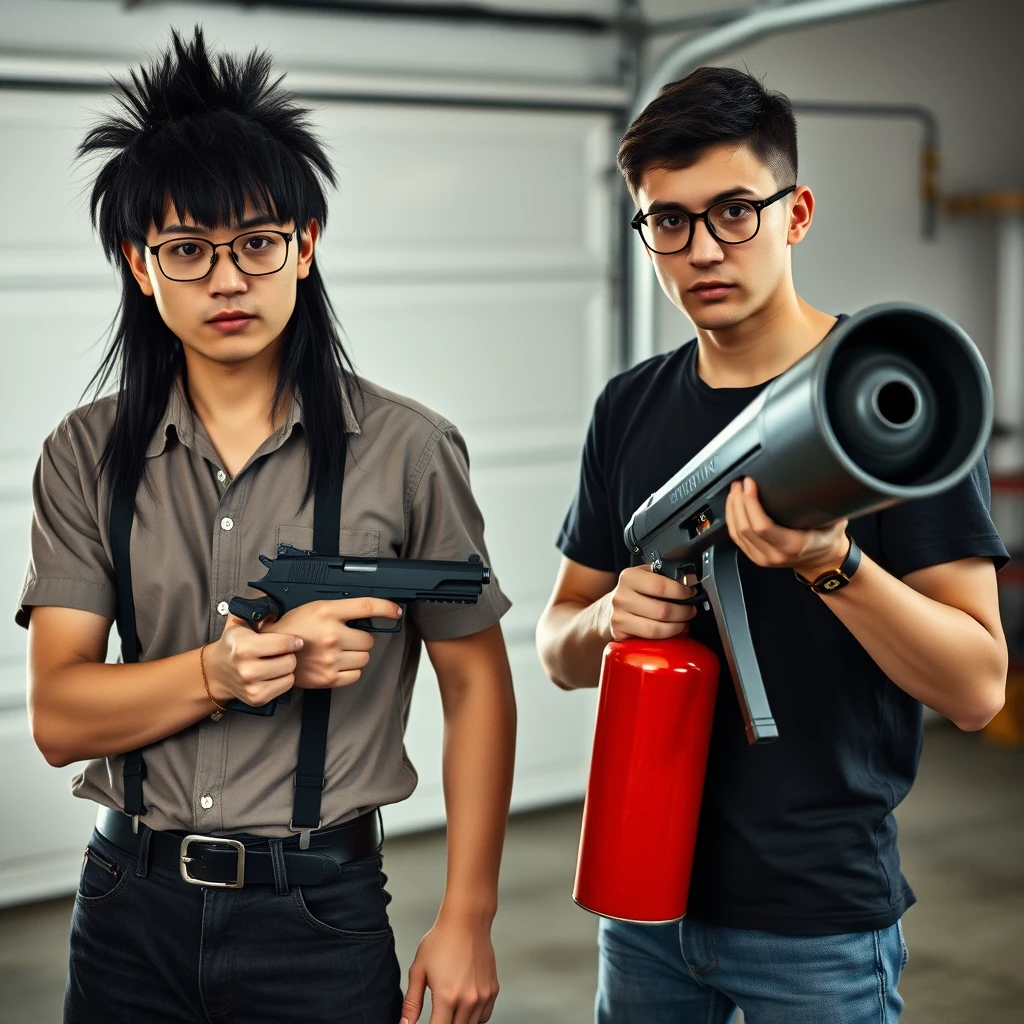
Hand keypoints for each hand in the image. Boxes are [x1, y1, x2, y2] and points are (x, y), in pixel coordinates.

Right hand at [205, 615, 303, 707]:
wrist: (216, 672)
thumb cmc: (233, 644)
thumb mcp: (240, 622)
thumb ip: (257, 609)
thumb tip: (276, 604)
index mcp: (243, 646)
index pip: (284, 644)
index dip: (294, 640)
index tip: (295, 640)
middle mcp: (246, 668)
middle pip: (289, 661)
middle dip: (289, 654)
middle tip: (281, 652)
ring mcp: (251, 686)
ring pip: (290, 675)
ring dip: (287, 668)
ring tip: (277, 662)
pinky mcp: (257, 698)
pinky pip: (286, 687)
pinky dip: (284, 680)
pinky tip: (274, 674)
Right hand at [259, 598, 402, 688]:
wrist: (270, 652)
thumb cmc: (293, 627)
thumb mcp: (315, 607)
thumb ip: (341, 609)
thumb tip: (370, 612)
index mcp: (328, 612)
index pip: (367, 607)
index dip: (386, 608)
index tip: (395, 611)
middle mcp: (331, 635)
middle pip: (369, 639)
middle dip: (361, 638)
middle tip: (345, 637)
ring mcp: (330, 658)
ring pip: (364, 658)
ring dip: (357, 655)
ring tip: (339, 651)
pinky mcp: (328, 678)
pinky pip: (355, 674)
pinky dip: (350, 670)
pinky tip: (337, 663)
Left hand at [401, 915, 498, 1023]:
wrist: (467, 921)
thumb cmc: (441, 941)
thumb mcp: (419, 969)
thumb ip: (411, 1002)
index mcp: (447, 996)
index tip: (425, 1023)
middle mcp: (468, 999)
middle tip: (436, 1014)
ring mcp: (483, 995)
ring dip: (458, 1022)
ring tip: (448, 1009)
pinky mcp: (493, 990)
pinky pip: (484, 1016)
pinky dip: (473, 1018)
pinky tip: (463, 1006)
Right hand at [599, 564, 697, 642]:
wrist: (607, 611)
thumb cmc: (632, 593)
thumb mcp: (643, 576)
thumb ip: (663, 576)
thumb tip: (689, 581)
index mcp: (628, 577)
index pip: (661, 586)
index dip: (682, 592)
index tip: (691, 593)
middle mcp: (621, 596)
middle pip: (662, 610)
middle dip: (684, 612)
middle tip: (691, 610)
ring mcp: (618, 617)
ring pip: (657, 628)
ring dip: (677, 626)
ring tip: (683, 622)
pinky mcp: (619, 634)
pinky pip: (649, 638)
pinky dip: (665, 636)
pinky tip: (670, 630)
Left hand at [726, 477, 848, 578]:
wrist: (824, 562)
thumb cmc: (828, 539)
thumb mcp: (833, 520)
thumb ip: (825, 503)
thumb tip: (818, 478)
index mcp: (793, 545)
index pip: (762, 526)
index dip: (751, 503)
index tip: (750, 484)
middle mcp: (774, 554)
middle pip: (745, 528)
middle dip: (739, 501)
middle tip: (740, 482)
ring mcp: (762, 558)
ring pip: (736, 533)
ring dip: (732, 509)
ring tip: (735, 490)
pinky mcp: (754, 556)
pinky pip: (736, 538)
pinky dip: (731, 520)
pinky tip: (732, 505)